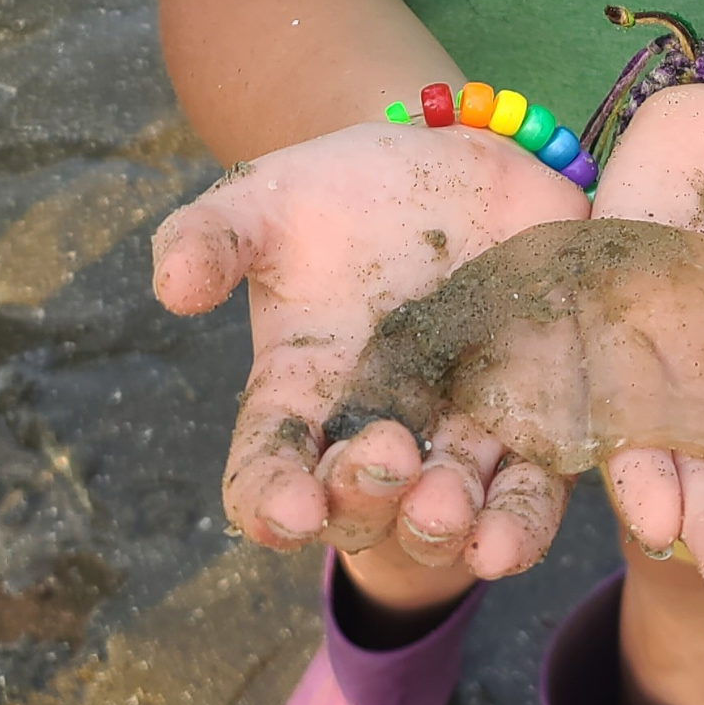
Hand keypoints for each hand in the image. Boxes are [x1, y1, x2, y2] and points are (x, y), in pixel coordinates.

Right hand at [152, 121, 589, 577]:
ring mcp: (454, 436)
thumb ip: (210, 237)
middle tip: (389, 458)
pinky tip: (508, 538)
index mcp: (297, 397)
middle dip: (369, 500)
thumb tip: (174, 288)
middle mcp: (374, 435)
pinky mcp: (529, 422)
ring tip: (448, 511)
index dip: (274, 501)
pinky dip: (519, 525)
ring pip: (447, 517)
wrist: (451, 166)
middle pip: (359, 505)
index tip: (290, 511)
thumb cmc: (338, 193)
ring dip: (446, 529)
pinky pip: (529, 495)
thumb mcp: (262, 202)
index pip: (268, 471)